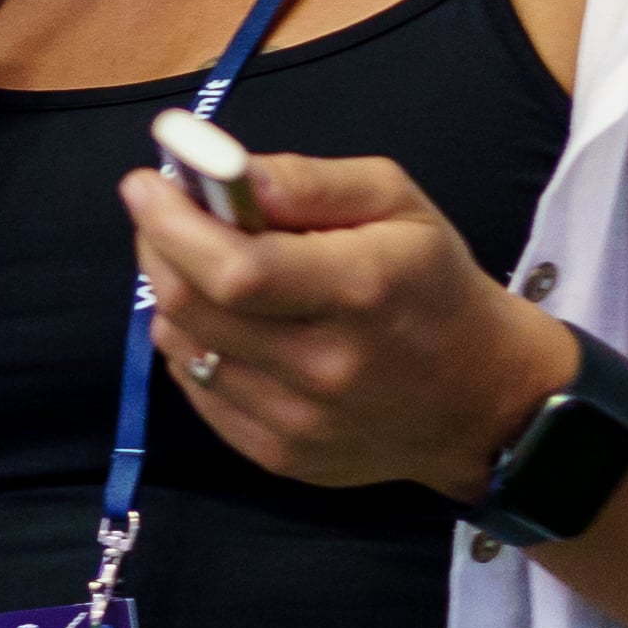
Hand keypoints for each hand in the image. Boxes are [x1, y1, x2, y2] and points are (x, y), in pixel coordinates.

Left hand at [115, 149, 577, 497]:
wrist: (483, 401)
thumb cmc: (435, 284)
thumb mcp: (397, 203)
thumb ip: (308, 182)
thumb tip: (224, 172)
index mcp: (360, 291)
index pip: (235, 268)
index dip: (173, 225)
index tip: (145, 184)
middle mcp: (325, 366)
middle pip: (193, 308)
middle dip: (158, 248)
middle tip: (161, 214)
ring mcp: (299, 422)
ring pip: (184, 350)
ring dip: (171, 297)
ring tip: (200, 266)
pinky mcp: (281, 456)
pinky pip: (199, 393)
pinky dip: (192, 347)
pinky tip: (225, 323)